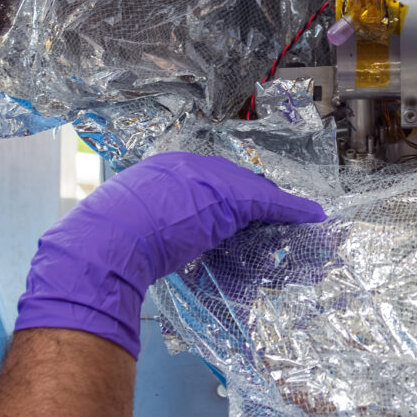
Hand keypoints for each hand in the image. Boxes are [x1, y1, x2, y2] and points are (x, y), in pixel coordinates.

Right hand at [16, 152, 327, 356]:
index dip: (224, 198)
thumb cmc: (105, 244)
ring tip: (298, 214)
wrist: (104, 241)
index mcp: (159, 171)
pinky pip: (269, 202)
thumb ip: (147, 230)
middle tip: (272, 213)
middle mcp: (186, 166)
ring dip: (277, 205)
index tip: (235, 214)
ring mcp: (207, 178)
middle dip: (253, 198)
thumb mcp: (128, 229)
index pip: (203, 181)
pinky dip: (292, 209)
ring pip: (252, 189)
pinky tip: (311, 215)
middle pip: (232, 180)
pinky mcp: (229, 197)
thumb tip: (150, 251)